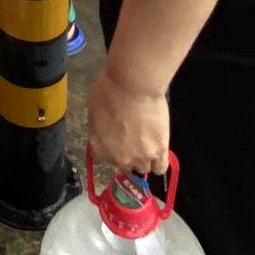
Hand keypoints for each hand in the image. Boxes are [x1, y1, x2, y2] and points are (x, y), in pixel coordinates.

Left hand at [87, 65, 170, 180]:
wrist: (133, 86)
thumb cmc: (109, 90)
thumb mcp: (94, 109)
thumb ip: (99, 127)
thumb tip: (106, 131)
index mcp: (99, 146)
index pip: (106, 159)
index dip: (114, 150)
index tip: (119, 142)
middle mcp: (118, 158)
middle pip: (125, 166)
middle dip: (129, 155)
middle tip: (135, 139)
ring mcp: (139, 157)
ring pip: (144, 168)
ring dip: (145, 158)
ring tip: (149, 143)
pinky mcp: (158, 151)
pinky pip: (161, 167)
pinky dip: (160, 162)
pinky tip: (160, 152)